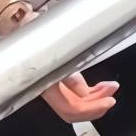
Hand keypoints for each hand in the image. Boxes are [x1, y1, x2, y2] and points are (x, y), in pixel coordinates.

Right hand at [0, 0, 118, 123]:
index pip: (70, 108)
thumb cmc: (35, 33)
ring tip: (110, 87)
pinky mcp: (62, 81)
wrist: (24, 24)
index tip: (108, 100)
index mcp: (44, 84)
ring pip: (79, 105)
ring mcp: (55, 87)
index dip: (91, 109)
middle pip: (75, 111)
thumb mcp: (57, 48)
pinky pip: (79, 95)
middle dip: (97, 105)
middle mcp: (49, 90)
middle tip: (111, 96)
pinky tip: (103, 86)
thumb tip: (84, 92)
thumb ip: (68, 73)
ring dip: (98, 98)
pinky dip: (94, 93)